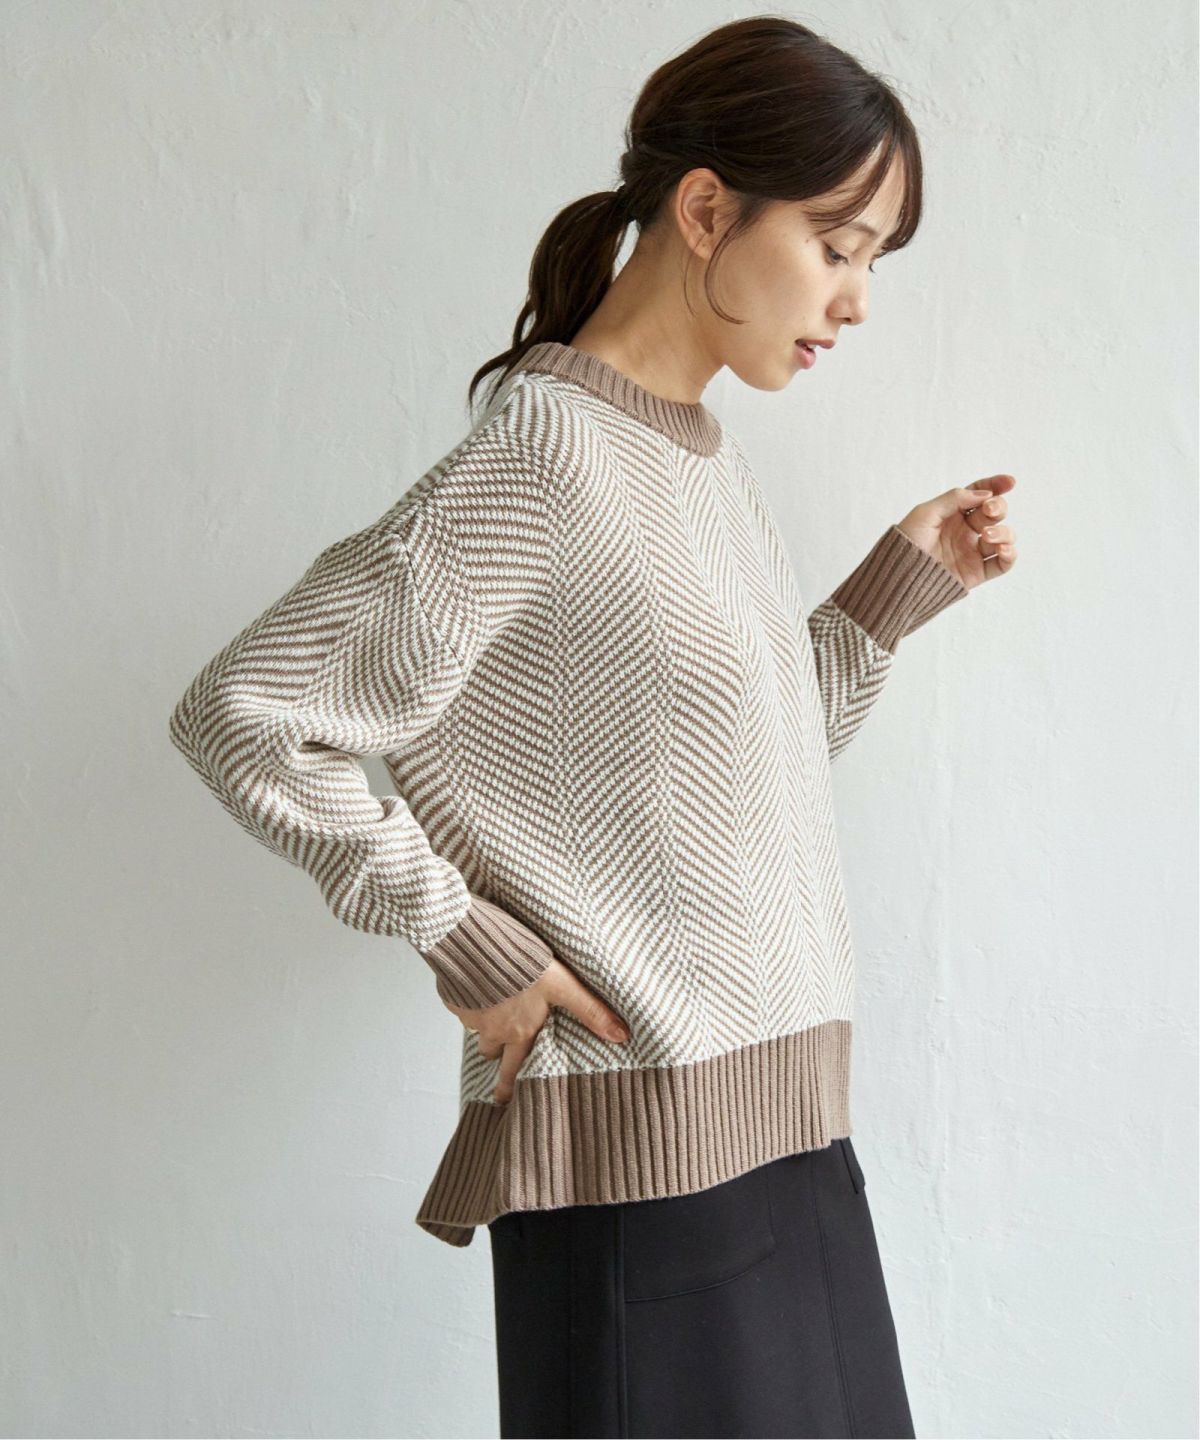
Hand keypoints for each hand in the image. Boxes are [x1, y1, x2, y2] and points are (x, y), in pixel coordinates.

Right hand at [441, 957, 631, 1104]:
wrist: (480, 944)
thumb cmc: (523, 963)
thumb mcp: (563, 986)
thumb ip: (590, 1010)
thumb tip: (621, 1036)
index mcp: (519, 1032)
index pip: (515, 1068)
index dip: (511, 1084)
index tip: (506, 1100)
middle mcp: (493, 1030)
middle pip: (491, 1054)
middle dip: (495, 1065)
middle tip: (495, 1083)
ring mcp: (471, 1015)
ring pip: (477, 1030)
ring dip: (485, 1028)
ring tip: (492, 1020)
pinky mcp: (456, 997)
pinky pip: (462, 1007)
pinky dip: (470, 1003)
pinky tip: (479, 989)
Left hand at [896, 474, 1017, 590]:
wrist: (899, 578)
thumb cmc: (906, 543)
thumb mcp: (925, 513)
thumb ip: (955, 499)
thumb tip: (985, 494)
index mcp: (952, 514)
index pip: (978, 495)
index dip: (995, 486)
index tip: (1009, 483)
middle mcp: (965, 531)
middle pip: (994, 512)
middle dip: (998, 507)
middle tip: (988, 510)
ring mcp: (972, 551)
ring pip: (1003, 536)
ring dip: (1003, 532)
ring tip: (987, 536)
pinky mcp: (977, 572)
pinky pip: (1003, 563)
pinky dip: (1010, 554)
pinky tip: (1003, 549)